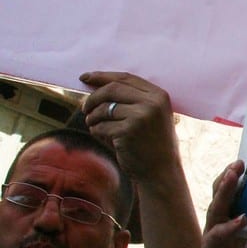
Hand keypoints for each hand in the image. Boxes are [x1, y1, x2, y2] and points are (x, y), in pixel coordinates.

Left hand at [79, 71, 179, 186]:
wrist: (161, 171)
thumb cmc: (152, 142)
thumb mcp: (151, 115)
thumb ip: (133, 98)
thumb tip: (96, 83)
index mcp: (159, 95)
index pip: (125, 78)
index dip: (102, 76)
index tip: (85, 77)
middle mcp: (152, 103)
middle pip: (112, 89)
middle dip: (93, 98)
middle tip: (84, 108)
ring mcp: (141, 117)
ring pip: (103, 108)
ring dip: (93, 118)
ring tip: (95, 126)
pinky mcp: (128, 131)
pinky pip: (101, 126)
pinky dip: (97, 132)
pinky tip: (105, 138)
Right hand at [204, 161, 246, 247]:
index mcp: (239, 210)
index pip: (236, 186)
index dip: (240, 172)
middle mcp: (224, 218)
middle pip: (221, 191)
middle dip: (229, 176)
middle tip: (238, 164)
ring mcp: (214, 232)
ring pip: (216, 208)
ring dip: (225, 192)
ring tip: (234, 177)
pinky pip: (217, 235)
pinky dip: (229, 227)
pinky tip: (241, 220)